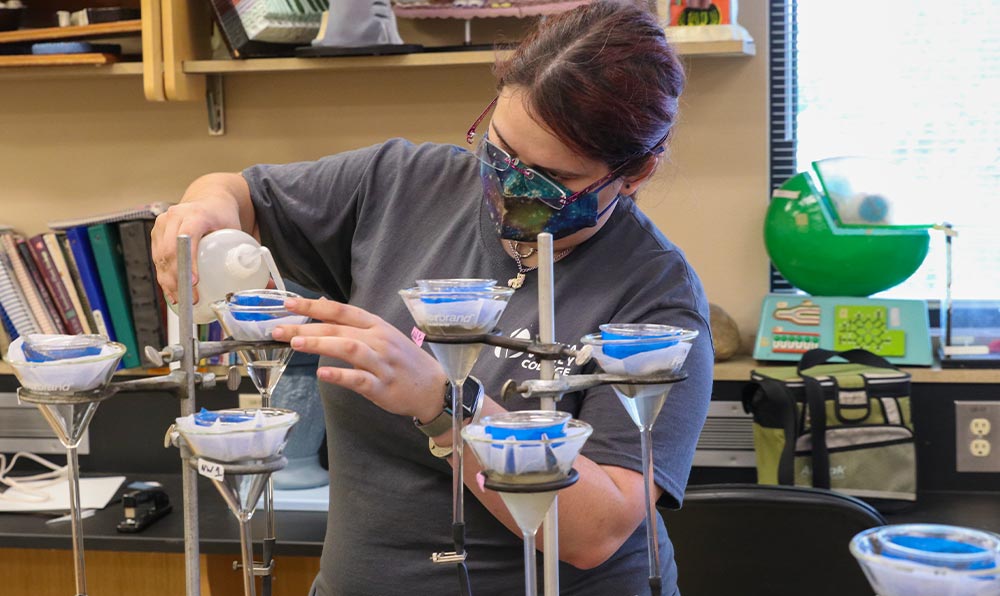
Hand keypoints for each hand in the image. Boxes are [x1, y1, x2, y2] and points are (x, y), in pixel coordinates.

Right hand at [151, 197, 240, 303]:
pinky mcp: (157, 234)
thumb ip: (249, 254)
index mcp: (196, 214)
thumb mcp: (237, 229)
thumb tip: (267, 284)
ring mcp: (162, 224)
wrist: (209, 198)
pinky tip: (173, 292)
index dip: (188, 261)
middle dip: (177, 279)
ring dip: (168, 282)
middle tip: (191, 298)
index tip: (195, 282)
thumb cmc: (223, 215)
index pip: (187, 238)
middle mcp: (175, 217)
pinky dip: (165, 277)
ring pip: (160, 257)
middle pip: (169, 251)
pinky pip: (157, 258)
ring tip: (182, 300)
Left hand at [273, 297, 448, 421]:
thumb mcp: (381, 334)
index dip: (314, 306)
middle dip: (306, 327)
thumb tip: (322, 303)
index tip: (289, 304)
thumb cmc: (403, 361)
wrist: (433, 387)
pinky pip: (360, 379)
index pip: (341, 310)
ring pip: (349, 348)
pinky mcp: (383, 386)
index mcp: (376, 325)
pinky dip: (341, 375)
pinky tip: (323, 374)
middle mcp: (379, 340)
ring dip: (321, 344)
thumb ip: (352, 322)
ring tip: (295, 344)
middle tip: (278, 330)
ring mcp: (382, 363)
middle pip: (339, 329)